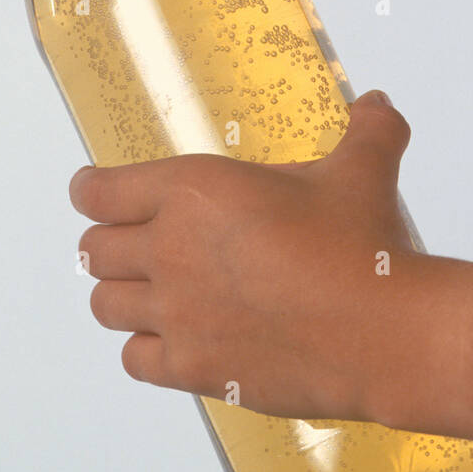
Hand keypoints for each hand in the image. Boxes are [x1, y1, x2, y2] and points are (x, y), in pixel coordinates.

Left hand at [71, 91, 433, 424]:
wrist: (381, 334)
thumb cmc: (361, 248)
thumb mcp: (363, 171)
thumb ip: (367, 130)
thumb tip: (377, 104)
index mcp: (193, 190)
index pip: (100, 191)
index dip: (91, 190)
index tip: (92, 191)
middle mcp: (171, 250)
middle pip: (93, 250)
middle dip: (108, 243)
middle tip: (131, 243)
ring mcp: (177, 314)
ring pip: (105, 305)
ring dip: (122, 294)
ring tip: (148, 290)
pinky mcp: (192, 367)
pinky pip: (135, 359)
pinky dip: (146, 349)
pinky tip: (172, 340)